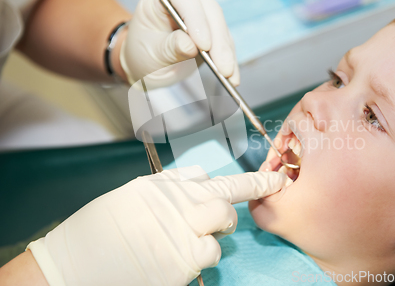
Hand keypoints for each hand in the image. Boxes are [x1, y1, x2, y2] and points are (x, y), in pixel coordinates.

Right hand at [28, 166, 287, 285]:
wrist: (72, 265)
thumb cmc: (98, 231)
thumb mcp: (133, 195)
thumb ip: (170, 185)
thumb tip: (197, 179)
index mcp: (165, 186)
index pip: (215, 177)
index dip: (251, 180)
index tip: (274, 178)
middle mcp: (177, 203)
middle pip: (227, 198)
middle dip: (233, 207)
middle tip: (224, 218)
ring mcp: (182, 231)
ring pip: (221, 228)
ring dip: (212, 236)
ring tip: (189, 242)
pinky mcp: (182, 261)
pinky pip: (209, 255)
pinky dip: (200, 257)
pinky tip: (178, 259)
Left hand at [119, 0, 238, 88]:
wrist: (146, 66)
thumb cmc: (142, 53)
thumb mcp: (150, 52)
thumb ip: (169, 47)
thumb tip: (190, 46)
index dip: (196, 17)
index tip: (203, 45)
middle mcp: (186, 3)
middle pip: (210, 12)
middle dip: (218, 42)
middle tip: (222, 68)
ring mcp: (203, 19)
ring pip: (222, 30)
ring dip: (227, 54)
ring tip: (228, 77)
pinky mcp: (213, 36)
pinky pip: (225, 46)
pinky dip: (229, 62)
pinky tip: (232, 78)